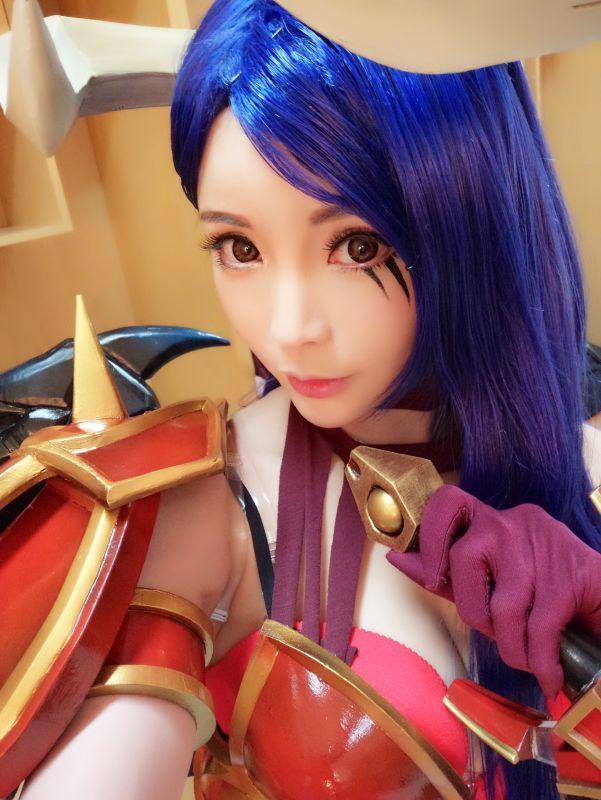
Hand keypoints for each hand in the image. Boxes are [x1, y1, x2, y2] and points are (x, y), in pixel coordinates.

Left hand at [386, 485, 600, 697]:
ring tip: (527, 657)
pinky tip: (548, 674)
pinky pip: (539, 629)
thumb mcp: (492, 580)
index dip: (430, 537)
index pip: (447, 503)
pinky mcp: (570, 574)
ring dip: (513, 647)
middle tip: (493, 628)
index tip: (432, 577)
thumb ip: (450, 574)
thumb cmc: (544, 592)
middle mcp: (511, 522)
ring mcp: (541, 544)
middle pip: (464, 558)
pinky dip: (541, 662)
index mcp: (490, 520)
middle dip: (473, 610)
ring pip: (503, 605)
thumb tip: (397, 556)